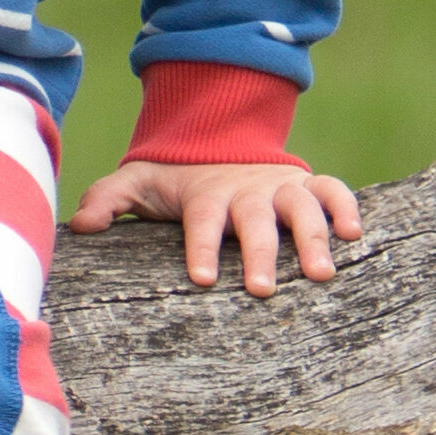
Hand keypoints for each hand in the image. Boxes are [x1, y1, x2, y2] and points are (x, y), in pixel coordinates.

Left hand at [68, 157, 361, 296]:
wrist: (216, 144)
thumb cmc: (175, 181)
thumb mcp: (138, 183)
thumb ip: (108, 199)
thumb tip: (79, 225)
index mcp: (204, 195)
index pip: (201, 221)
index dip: (201, 248)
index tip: (203, 279)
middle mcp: (245, 190)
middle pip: (254, 220)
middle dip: (260, 253)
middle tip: (263, 290)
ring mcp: (279, 186)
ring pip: (300, 208)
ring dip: (312, 237)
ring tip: (322, 274)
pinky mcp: (307, 185)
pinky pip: (333, 190)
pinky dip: (346, 206)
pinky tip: (355, 235)